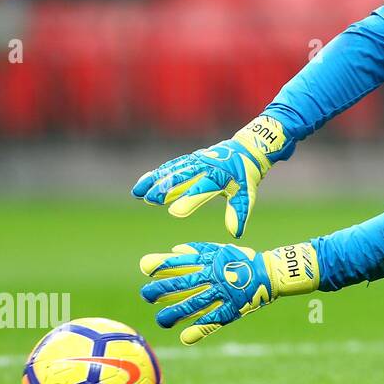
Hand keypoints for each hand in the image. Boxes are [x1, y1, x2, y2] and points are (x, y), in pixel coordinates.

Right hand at [131, 115, 292, 237]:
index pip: (204, 188)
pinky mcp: (188, 160)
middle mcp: (205, 166)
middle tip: (150, 200)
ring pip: (172, 171)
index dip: (189, 200)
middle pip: (182, 177)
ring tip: (138, 193)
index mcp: (220, 175)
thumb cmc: (244, 176)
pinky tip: (141, 184)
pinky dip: (155, 175)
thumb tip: (235, 233)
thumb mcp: (245, 194)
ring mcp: (194, 161)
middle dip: (165, 188)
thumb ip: (238, 212)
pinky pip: (169, 167)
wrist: (244, 151)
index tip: (175, 212)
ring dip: (154, 181)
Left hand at [139, 241, 318, 344]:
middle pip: (183, 284)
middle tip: (147, 295)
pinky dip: (199, 329)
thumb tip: (174, 250)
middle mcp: (213, 276)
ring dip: (175, 314)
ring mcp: (223, 293)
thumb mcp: (220, 250)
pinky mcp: (232, 309)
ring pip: (194, 304)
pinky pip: (213, 320)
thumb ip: (197, 251)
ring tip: (162, 320)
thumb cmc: (241, 261)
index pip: (181, 262)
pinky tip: (185, 337)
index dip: (162, 265)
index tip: (145, 268)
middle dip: (161, 290)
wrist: (270, 273)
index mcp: (209, 261)